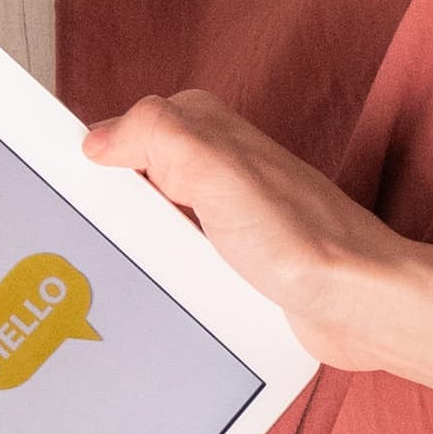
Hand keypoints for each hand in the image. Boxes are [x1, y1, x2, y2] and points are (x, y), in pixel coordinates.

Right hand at [93, 92, 432, 372]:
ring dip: (142, 249)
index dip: (101, 157)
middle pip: (136, 181)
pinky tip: (166, 294)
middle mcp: (219, 169)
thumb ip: (155, 134)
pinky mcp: (235, 261)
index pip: (129, 128)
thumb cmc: (301, 239)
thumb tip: (99, 137)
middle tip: (103, 236)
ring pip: (155, 225)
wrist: (356, 305)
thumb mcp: (215, 168)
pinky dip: (169, 277)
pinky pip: (181, 263)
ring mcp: (226, 217)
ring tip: (131, 271)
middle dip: (115, 209)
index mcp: (211, 131)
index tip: (76, 187)